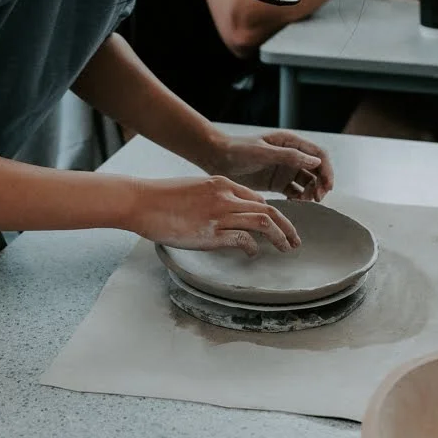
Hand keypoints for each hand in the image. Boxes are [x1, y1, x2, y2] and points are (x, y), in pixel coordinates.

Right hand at [129, 176, 300, 254]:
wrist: (141, 201)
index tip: (278, 225)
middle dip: (288, 226)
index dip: (272, 213)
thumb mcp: (192, 189)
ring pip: (264, 223)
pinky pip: (244, 240)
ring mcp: (220, 215)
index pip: (256, 198)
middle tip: (295, 240)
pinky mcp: (212, 233)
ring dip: (280, 237)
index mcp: (221, 184)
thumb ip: (210, 198)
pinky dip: (254, 248)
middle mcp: (226, 197)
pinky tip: (253, 254)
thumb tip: (218, 214)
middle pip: (269, 210)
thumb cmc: (160, 197)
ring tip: (287, 249)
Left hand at [202, 130, 334, 200]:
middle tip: (316, 199)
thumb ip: (288, 156)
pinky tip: (295, 205)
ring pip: (307, 183)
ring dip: (310, 192)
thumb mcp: (263, 152)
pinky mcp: (276, 183)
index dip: (327, 170)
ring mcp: (284, 170)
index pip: (319, 155)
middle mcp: (291, 156)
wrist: (216, 158)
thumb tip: (316, 162)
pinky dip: (298, 199)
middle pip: (316, 170)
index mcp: (291, 142)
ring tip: (304, 202)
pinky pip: (294, 192)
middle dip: (320, 184)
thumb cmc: (238, 149)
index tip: (326, 187)